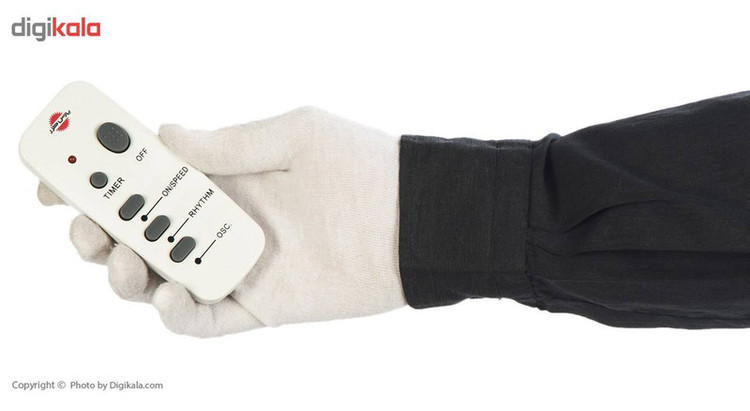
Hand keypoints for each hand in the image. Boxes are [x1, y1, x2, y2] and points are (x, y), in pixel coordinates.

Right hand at [38, 107, 405, 336]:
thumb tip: (165, 137)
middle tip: (86, 225)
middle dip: (98, 230)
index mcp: (223, 177)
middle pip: (138, 232)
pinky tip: (167, 297)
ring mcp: (236, 266)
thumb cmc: (362, 166)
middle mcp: (221, 223)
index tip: (55, 178)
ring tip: (128, 258)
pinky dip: (175, 315)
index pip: (145, 178)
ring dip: (125, 273)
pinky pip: (203, 319)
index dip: (97, 179)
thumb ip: (229, 144)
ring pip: (158, 279)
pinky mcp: (257, 305)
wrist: (417, 222)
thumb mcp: (294, 135)